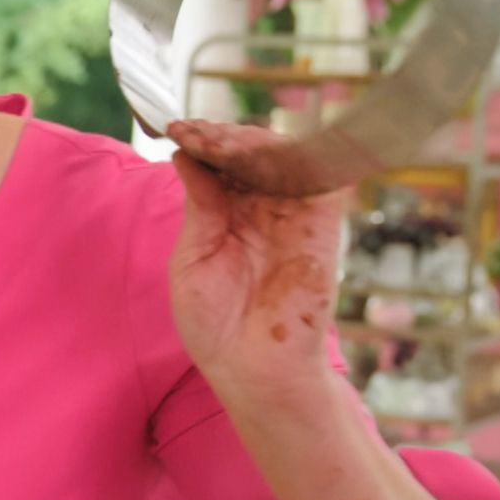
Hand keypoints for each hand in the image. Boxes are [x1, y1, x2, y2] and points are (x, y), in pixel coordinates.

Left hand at [165, 120, 346, 400]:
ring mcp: (294, 216)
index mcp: (227, 216)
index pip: (220, 164)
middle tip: (192, 131)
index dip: (201, 143)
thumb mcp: (191, 259)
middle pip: (251, 153)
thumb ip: (199, 207)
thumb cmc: (215, 326)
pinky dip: (296, 155)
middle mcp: (262, 211)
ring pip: (282, 157)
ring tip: (214, 140)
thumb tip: (186, 156)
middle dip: (221, 135)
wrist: (252, 369)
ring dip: (249, 141)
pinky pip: (323, 177)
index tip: (175, 131)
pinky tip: (259, 150)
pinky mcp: (324, 227)